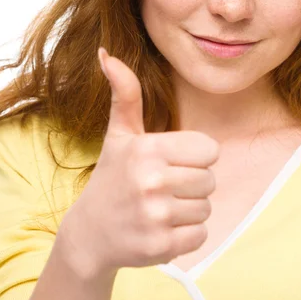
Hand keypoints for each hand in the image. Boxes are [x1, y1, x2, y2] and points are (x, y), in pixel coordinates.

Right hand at [59, 47, 218, 278]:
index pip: (209, 150)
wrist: (90, 234)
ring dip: (188, 210)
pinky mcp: (161, 247)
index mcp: (148, 149)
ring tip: (160, 208)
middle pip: (210, 180)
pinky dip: (186, 235)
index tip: (170, 163)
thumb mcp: (119, 135)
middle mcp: (152, 181)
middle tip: (163, 188)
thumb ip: (124, 94)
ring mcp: (156, 216)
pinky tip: (160, 229)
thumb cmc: (112, 177)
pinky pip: (201, 235)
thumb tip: (106, 52)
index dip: (194, 157)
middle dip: (192, 184)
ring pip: (206, 208)